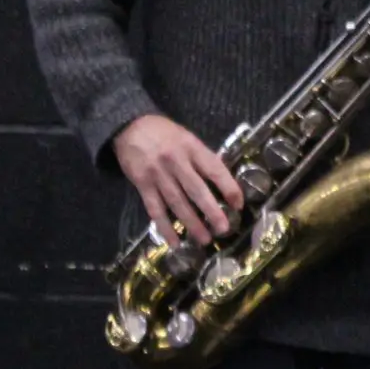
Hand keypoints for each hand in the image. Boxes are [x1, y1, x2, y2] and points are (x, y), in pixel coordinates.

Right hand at [113, 113, 243, 244]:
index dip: (229, 188)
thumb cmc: (165, 133)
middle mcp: (176, 162)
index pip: (215, 170)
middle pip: (196, 190)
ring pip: (177, 203)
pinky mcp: (142, 185)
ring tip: (204, 240)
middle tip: (224, 229)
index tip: (239, 204)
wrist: (130, 127)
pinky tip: (174, 241)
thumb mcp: (189, 138)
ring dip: (191, 223)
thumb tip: (223, 181)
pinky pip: (155, 209)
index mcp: (192, 148)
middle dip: (212, 212)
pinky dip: (165, 227)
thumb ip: (203, 158)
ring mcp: (158, 175)